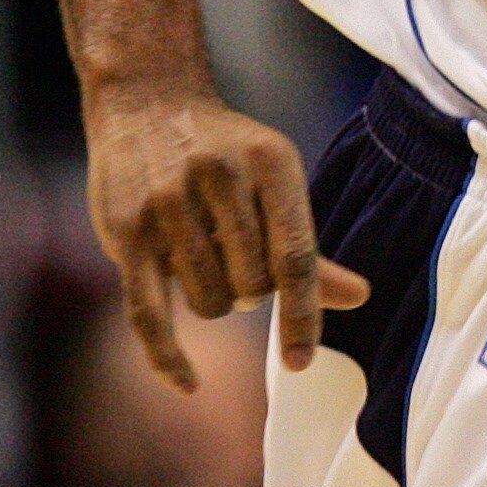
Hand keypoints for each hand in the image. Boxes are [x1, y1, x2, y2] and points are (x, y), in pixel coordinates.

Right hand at [84, 83, 370, 384]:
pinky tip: (190, 384)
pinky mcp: (126, 229)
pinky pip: (150, 314)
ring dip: (213, 298)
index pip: (296, 256)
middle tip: (233, 254)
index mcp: (272, 162)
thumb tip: (359, 297)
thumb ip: (307, 247)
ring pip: (208, 302)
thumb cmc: (226, 153)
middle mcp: (219, 176)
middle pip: (252, 287)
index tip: (302, 360)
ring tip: (203, 254)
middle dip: (249, 291)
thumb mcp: (274, 182)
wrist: (148, 102)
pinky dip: (168, 356)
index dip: (302, 315)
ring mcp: (168, 201)